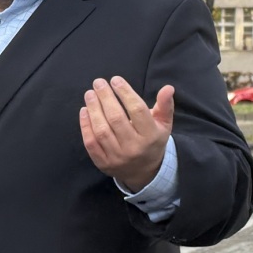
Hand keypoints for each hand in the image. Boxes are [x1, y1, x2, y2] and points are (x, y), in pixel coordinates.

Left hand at [79, 76, 173, 192]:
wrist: (144, 172)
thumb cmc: (152, 141)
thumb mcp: (163, 125)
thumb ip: (165, 106)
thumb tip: (168, 88)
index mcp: (150, 136)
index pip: (137, 110)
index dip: (125, 93)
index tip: (115, 80)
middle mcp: (133, 147)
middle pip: (116, 118)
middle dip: (105, 97)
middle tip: (98, 83)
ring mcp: (117, 157)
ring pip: (101, 130)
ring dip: (93, 109)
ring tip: (90, 94)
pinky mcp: (103, 163)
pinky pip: (91, 143)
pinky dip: (85, 125)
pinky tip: (84, 111)